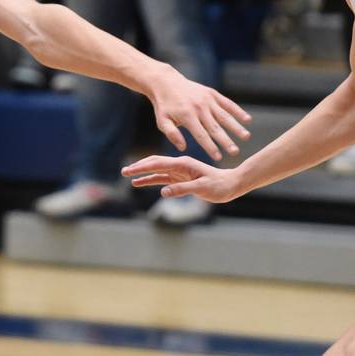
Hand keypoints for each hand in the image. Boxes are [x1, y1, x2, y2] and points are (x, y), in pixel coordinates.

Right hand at [122, 155, 246, 203]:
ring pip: (156, 171)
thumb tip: (163, 192)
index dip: (143, 167)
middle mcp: (179, 165)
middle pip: (154, 163)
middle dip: (139, 167)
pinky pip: (162, 178)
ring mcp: (179, 172)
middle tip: (123, 171)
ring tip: (128, 176)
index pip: (158, 163)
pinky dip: (151, 180)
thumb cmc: (219, 185)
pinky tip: (141, 183)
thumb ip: (182, 189)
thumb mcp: (202, 188)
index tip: (130, 170)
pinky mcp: (181, 179)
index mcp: (183, 164)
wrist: (231, 184)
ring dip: (143, 173)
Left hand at [145, 66, 250, 160]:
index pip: (201, 135)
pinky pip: (227, 103)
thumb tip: (183, 148)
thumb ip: (172, 134)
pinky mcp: (212, 93)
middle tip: (235, 152)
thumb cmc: (164, 106)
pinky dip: (237, 111)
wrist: (166, 82)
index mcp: (187, 116)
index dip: (210, 147)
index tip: (219, 158)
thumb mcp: (162, 121)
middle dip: (226, 141)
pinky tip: (247, 120)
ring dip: (236, 127)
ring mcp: (207, 100)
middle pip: (215, 127)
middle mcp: (199, 108)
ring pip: (224, 116)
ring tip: (246, 137)